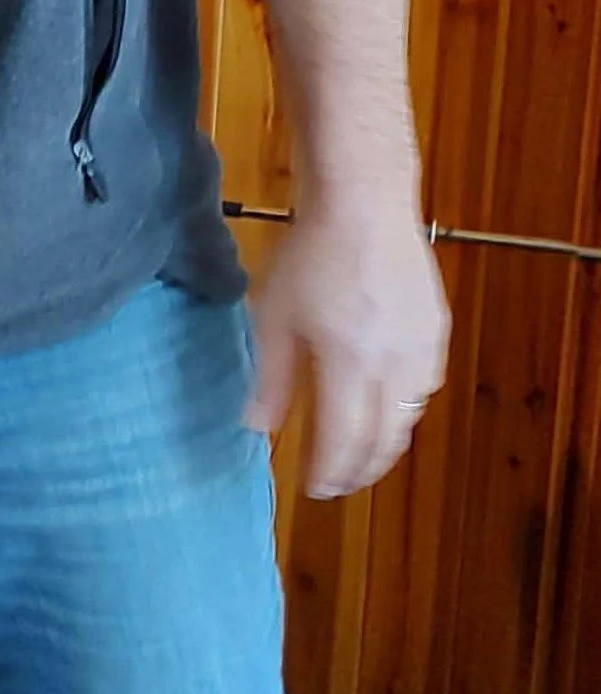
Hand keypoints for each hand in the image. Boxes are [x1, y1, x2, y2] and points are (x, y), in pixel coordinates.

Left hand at [245, 194, 448, 498]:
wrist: (365, 203)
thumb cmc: (311, 256)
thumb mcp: (275, 317)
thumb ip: (270, 379)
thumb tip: (257, 429)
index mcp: (351, 370)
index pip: (344, 443)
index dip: (329, 473)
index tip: (313, 491)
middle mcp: (395, 372)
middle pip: (383, 442)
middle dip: (359, 470)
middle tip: (337, 483)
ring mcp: (423, 353)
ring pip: (408, 419)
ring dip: (384, 445)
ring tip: (360, 452)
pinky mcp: (437, 332)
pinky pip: (423, 389)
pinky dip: (403, 411)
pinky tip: (387, 406)